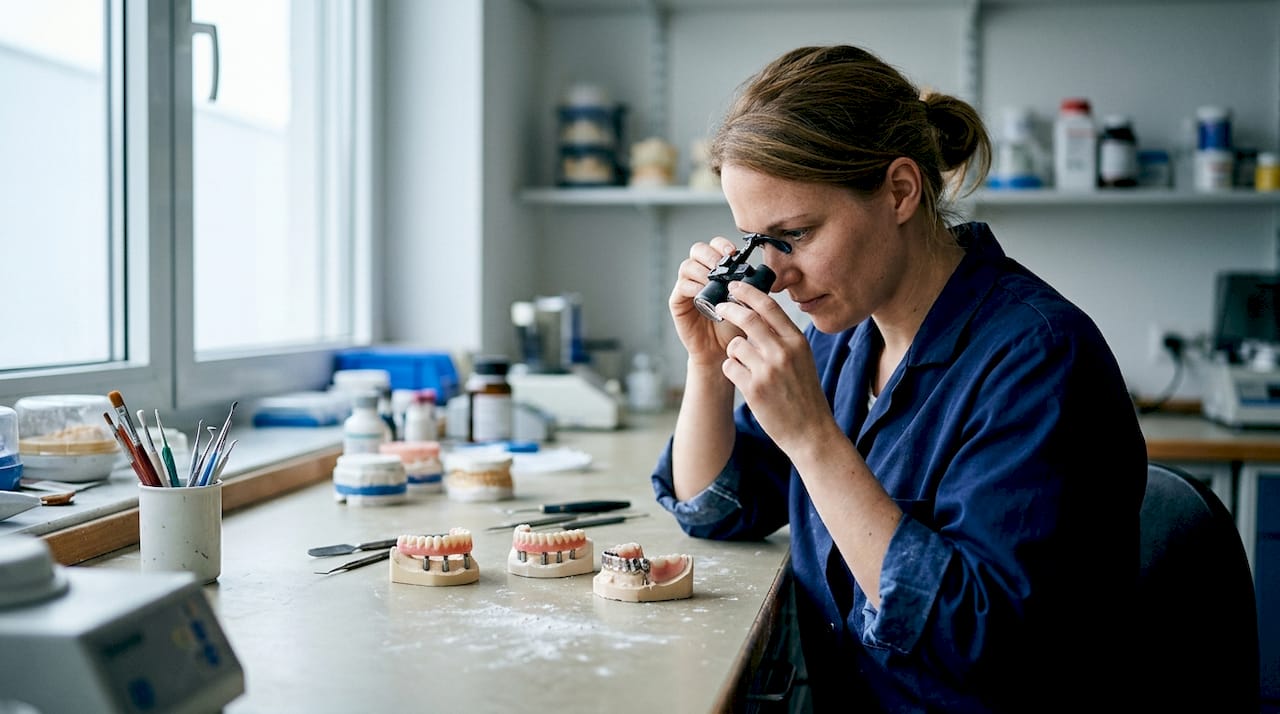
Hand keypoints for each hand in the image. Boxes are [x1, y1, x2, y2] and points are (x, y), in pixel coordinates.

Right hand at [669, 236, 745, 368]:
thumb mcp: (747, 303)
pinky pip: (681, 287)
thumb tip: (761, 273)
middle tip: (721, 265)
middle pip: (697, 250)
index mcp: (716, 270)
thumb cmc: (734, 326)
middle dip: (710, 254)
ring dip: (702, 270)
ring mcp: (686, 287)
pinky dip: (692, 286)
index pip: (714, 247)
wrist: (721, 350)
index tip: (733, 253)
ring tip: (714, 280)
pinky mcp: (677, 302)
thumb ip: (752, 288)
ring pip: (687, 266)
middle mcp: (699, 275)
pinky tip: (704, 292)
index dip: (721, 245)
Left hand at [712, 279, 832, 450]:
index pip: (769, 307)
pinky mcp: (753, 388)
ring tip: (744, 363)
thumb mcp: (803, 359)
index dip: (749, 293)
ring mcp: (767, 370)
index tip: (735, 286)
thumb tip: (758, 315)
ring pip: (735, 344)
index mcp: (797, 342)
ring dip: (733, 351)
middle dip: (729, 308)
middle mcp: (783, 352)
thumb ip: (784, 338)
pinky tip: (743, 380)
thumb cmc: (804, 393)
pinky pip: (730, 367)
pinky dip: (732, 370)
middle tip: (720, 306)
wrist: (811, 431)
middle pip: (747, 318)